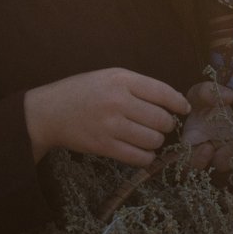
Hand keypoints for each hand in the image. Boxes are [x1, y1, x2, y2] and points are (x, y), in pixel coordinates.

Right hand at [24, 68, 189, 166]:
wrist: (49, 112)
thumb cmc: (82, 92)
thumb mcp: (109, 76)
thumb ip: (138, 86)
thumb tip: (173, 100)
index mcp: (121, 79)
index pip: (163, 92)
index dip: (179, 103)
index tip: (183, 109)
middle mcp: (118, 101)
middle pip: (161, 119)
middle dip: (166, 125)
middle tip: (160, 125)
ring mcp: (110, 125)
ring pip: (153, 140)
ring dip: (156, 142)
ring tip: (149, 138)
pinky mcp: (103, 146)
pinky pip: (138, 157)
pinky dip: (146, 157)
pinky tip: (142, 152)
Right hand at [180, 80, 232, 172]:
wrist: (225, 110)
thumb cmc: (207, 104)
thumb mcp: (201, 93)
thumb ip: (207, 93)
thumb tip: (228, 97)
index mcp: (195, 146)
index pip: (190, 164)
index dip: (198, 160)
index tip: (208, 145)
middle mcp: (213, 159)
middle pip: (222, 165)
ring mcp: (232, 165)